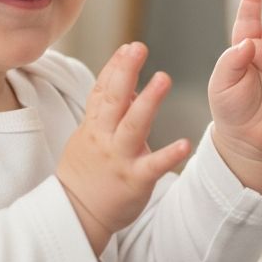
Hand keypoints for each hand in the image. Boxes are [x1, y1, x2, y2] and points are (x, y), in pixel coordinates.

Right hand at [58, 42, 189, 254]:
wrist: (76, 214)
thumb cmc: (86, 171)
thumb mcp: (90, 135)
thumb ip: (109, 111)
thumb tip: (132, 87)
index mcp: (94, 125)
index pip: (102, 89)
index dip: (115, 67)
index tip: (128, 47)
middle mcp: (105, 137)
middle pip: (114, 99)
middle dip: (125, 72)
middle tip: (138, 48)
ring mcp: (119, 158)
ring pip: (134, 125)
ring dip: (149, 101)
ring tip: (164, 78)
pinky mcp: (135, 180)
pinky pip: (153, 165)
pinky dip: (169, 155)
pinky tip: (185, 144)